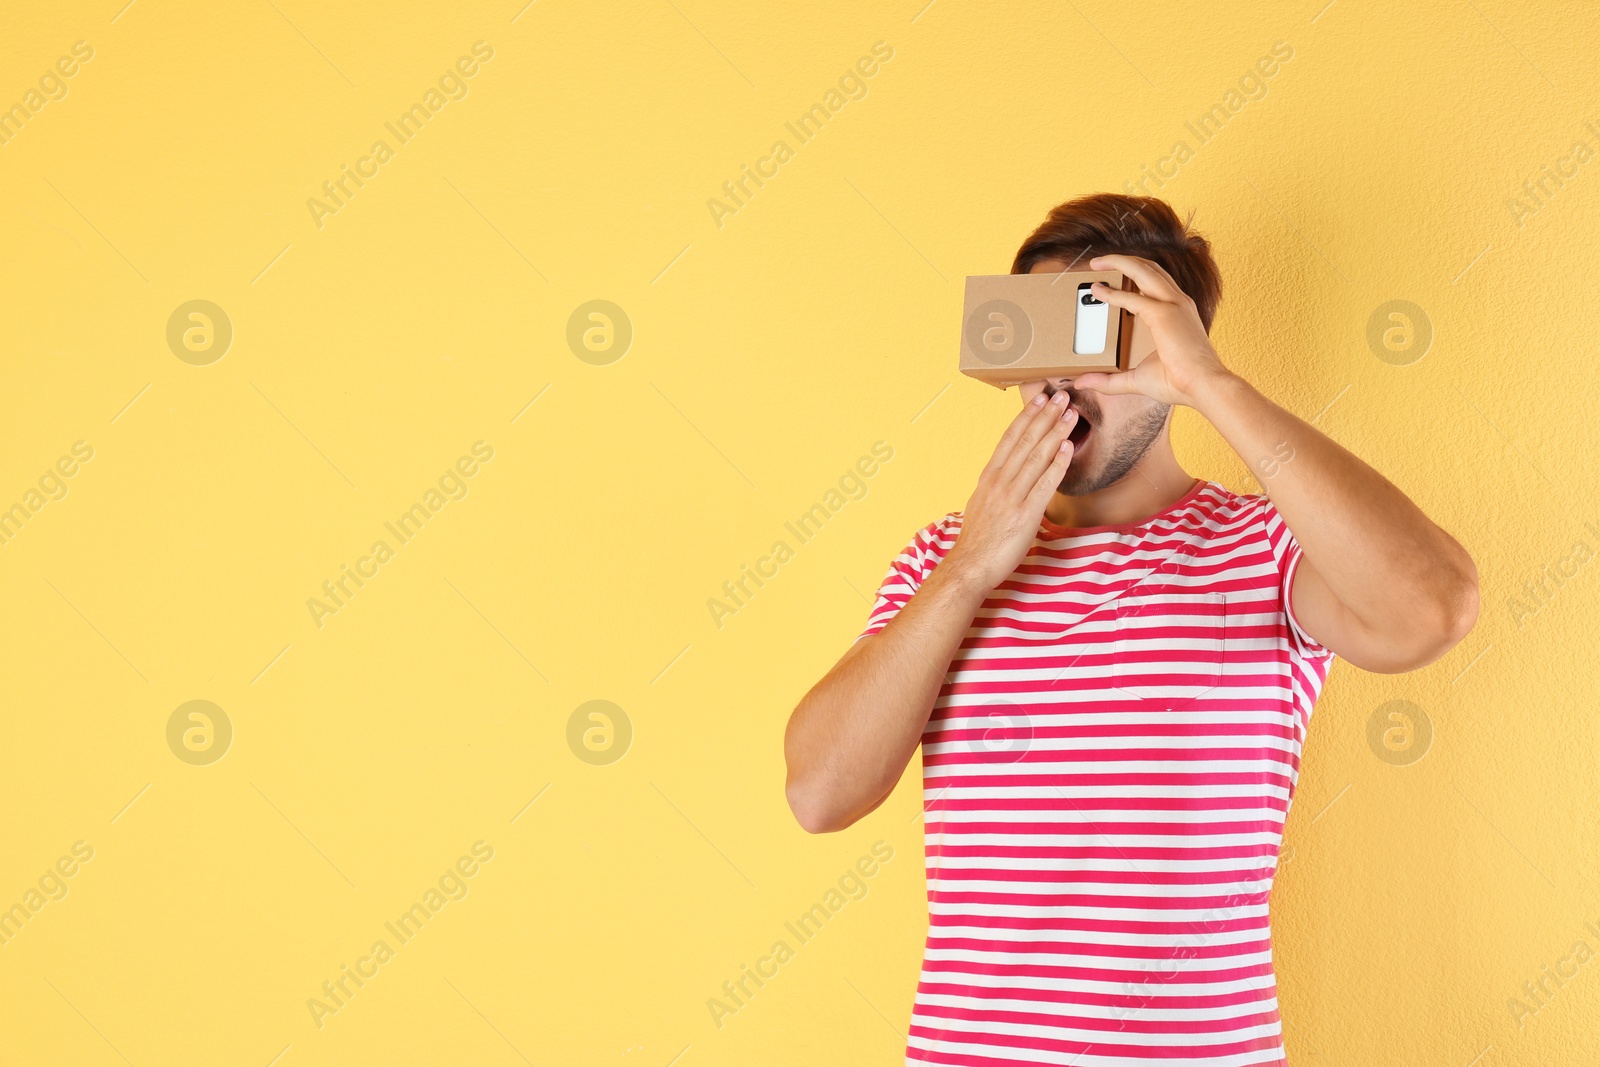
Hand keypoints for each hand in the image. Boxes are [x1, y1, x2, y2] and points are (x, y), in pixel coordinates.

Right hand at [945, 390, 1079, 590]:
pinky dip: (1057, 464)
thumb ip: (996, 487)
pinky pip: (1044, 484)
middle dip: (1045, 416)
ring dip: (1055, 433)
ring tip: (1071, 414)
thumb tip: (1008, 475)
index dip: (1026, 417)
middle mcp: (999, 482)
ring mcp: (1011, 497)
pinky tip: (1068, 448)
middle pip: (1025, 442)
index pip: (1009, 439)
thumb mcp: (982, 504)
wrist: (969, 567)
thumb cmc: (978, 540)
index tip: (1039, 399)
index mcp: (989, 477)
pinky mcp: (1024, 515)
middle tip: (1061, 395)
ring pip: (1036, 458)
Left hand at [1070, 254, 1235, 407]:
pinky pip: (1133, 298)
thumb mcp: (1138, 379)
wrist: (1204, 387)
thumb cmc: (1180, 383)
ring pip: (1143, 270)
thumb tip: (1083, 382)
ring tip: (1096, 263)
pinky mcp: (1163, 314)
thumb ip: (1110, 380)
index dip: (1133, 274)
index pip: (1155, 282)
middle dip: (1122, 260)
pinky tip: (1098, 292)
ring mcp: (1173, 305)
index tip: (1112, 277)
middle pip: (1149, 268)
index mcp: (1178, 311)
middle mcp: (1178, 302)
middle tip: (1098, 262)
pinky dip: (1113, 293)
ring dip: (1118, 262)